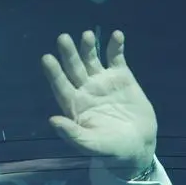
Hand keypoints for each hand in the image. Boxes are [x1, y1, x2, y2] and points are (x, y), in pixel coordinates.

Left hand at [41, 30, 157, 179]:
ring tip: (86, 35)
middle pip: (74, 67)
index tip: (47, 58)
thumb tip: (52, 120)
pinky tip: (117, 35)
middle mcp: (85, 89)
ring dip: (88, 47)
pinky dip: (116, 46)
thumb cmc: (112, 149)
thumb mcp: (92, 145)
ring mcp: (103, 81)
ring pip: (92, 59)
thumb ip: (73, 134)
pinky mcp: (122, 76)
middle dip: (68, 53)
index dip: (54, 72)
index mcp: (74, 105)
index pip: (61, 85)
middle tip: (62, 38)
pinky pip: (116, 57)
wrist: (138, 145)